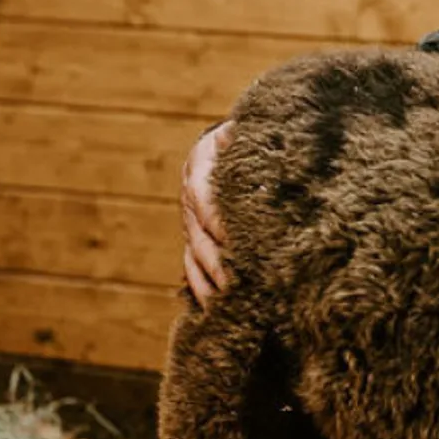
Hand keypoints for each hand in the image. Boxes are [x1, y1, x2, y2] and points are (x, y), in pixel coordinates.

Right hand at [181, 121, 231, 303]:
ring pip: (193, 257)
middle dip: (218, 264)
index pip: (206, 202)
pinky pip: (192, 267)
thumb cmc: (249, 135)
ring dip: (209, 282)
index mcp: (200, 169)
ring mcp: (189, 220)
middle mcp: (190, 197)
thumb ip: (247, 135)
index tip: (241, 245)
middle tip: (239, 285)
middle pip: (199, 237)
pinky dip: (202, 288)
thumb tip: (242, 136)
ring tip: (228, 305)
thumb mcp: (247, 129)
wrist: (231, 139)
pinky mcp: (194, 237)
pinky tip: (217, 309)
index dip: (221, 224)